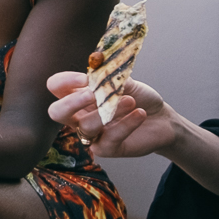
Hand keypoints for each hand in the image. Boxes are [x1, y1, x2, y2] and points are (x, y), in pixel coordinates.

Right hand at [45, 70, 179, 158]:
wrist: (162, 119)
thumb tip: (99, 69)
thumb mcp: (126, 82)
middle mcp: (79, 116)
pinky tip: (140, 113)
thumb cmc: (139, 98)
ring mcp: (92, 134)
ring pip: (86, 126)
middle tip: (92, 94)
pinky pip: (109, 138)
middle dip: (71, 102)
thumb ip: (110, 76)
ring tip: (130, 101)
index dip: (65, 81)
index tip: (85, 77)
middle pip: (56, 112)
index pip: (56, 87)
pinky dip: (126, 124)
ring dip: (109, 110)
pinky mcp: (107, 148)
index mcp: (79, 96)